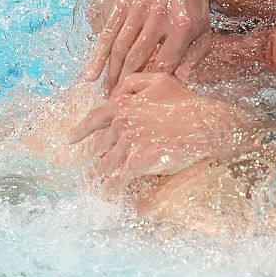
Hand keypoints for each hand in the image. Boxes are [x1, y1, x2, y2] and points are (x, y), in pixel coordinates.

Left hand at [68, 72, 257, 188]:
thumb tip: (116, 91)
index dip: (80, 131)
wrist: (206, 124)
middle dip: (93, 159)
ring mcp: (128, 143)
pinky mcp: (138, 162)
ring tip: (96, 187)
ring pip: (105, 164)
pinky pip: (117, 179)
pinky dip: (111, 188)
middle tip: (87, 171)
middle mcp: (121, 123)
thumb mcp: (161, 81)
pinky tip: (108, 195)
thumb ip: (134, 83)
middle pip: (99, 146)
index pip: (93, 118)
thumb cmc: (188, 104)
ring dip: (99, 177)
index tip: (69, 140)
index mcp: (122, 104)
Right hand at [84, 0, 213, 91]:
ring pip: (120, 48)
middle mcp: (158, 18)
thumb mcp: (203, 31)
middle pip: (138, 59)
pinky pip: (107, 33)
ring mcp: (138, 10)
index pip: (164, 64)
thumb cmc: (193, 8)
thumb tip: (179, 82)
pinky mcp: (123, 4)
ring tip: (106, 94)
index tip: (144, 100)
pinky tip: (89, 75)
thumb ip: (194, 57)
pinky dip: (97, 56)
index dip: (152, 84)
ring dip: (111, 74)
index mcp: (181, 28)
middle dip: (126, 84)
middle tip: (117, 104)